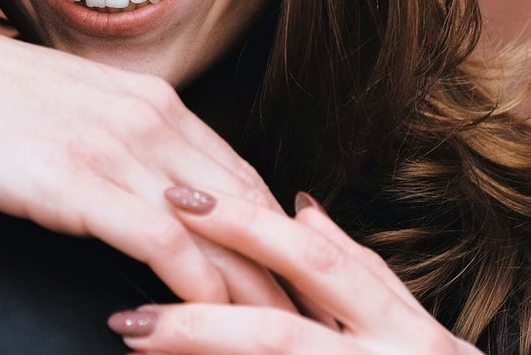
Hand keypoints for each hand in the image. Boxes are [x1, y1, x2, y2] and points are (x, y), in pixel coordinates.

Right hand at [0, 8, 292, 307]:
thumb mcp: (64, 104)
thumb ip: (113, 137)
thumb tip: (136, 184)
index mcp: (151, 99)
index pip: (243, 179)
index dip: (276, 238)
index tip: (290, 284)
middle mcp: (150, 119)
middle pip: (250, 210)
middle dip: (286, 275)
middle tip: (306, 327)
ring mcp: (116, 149)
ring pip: (221, 235)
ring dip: (254, 299)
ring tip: (274, 347)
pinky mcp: (77, 184)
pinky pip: (164, 250)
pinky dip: (192, 295)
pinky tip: (192, 327)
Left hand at [108, 186, 481, 352]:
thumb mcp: (405, 321)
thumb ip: (354, 269)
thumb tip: (301, 209)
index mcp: (400, 326)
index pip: (312, 261)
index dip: (243, 226)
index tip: (176, 198)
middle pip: (278, 334)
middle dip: (199, 322)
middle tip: (133, 315)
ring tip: (137, 351)